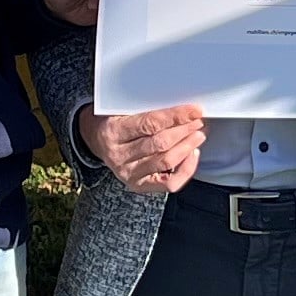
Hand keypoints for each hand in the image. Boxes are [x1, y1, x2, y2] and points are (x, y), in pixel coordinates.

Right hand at [80, 103, 203, 195]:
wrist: (97, 140)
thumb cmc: (115, 122)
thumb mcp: (121, 110)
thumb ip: (146, 109)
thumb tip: (181, 109)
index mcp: (113, 132)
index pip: (150, 124)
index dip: (175, 117)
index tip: (194, 111)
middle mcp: (118, 156)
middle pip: (159, 143)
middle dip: (184, 131)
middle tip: (198, 122)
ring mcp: (128, 174)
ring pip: (165, 161)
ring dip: (187, 147)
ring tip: (198, 135)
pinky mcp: (138, 186)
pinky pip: (168, 183)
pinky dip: (185, 170)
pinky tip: (191, 154)